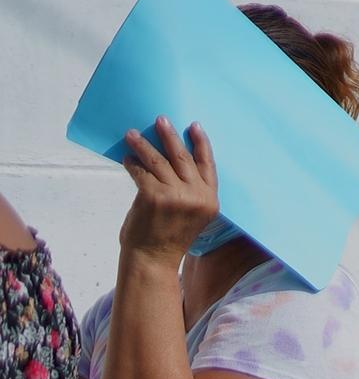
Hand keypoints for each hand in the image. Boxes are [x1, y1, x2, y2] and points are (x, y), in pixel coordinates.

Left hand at [118, 119, 219, 261]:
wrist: (153, 259)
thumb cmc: (169, 236)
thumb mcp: (190, 213)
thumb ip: (188, 191)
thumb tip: (168, 158)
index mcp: (210, 201)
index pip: (208, 165)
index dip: (201, 143)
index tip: (193, 125)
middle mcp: (197, 197)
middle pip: (183, 157)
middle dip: (170, 136)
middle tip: (160, 119)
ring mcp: (176, 196)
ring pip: (159, 161)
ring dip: (143, 144)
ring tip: (132, 134)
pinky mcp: (154, 196)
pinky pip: (141, 172)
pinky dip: (132, 163)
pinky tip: (127, 158)